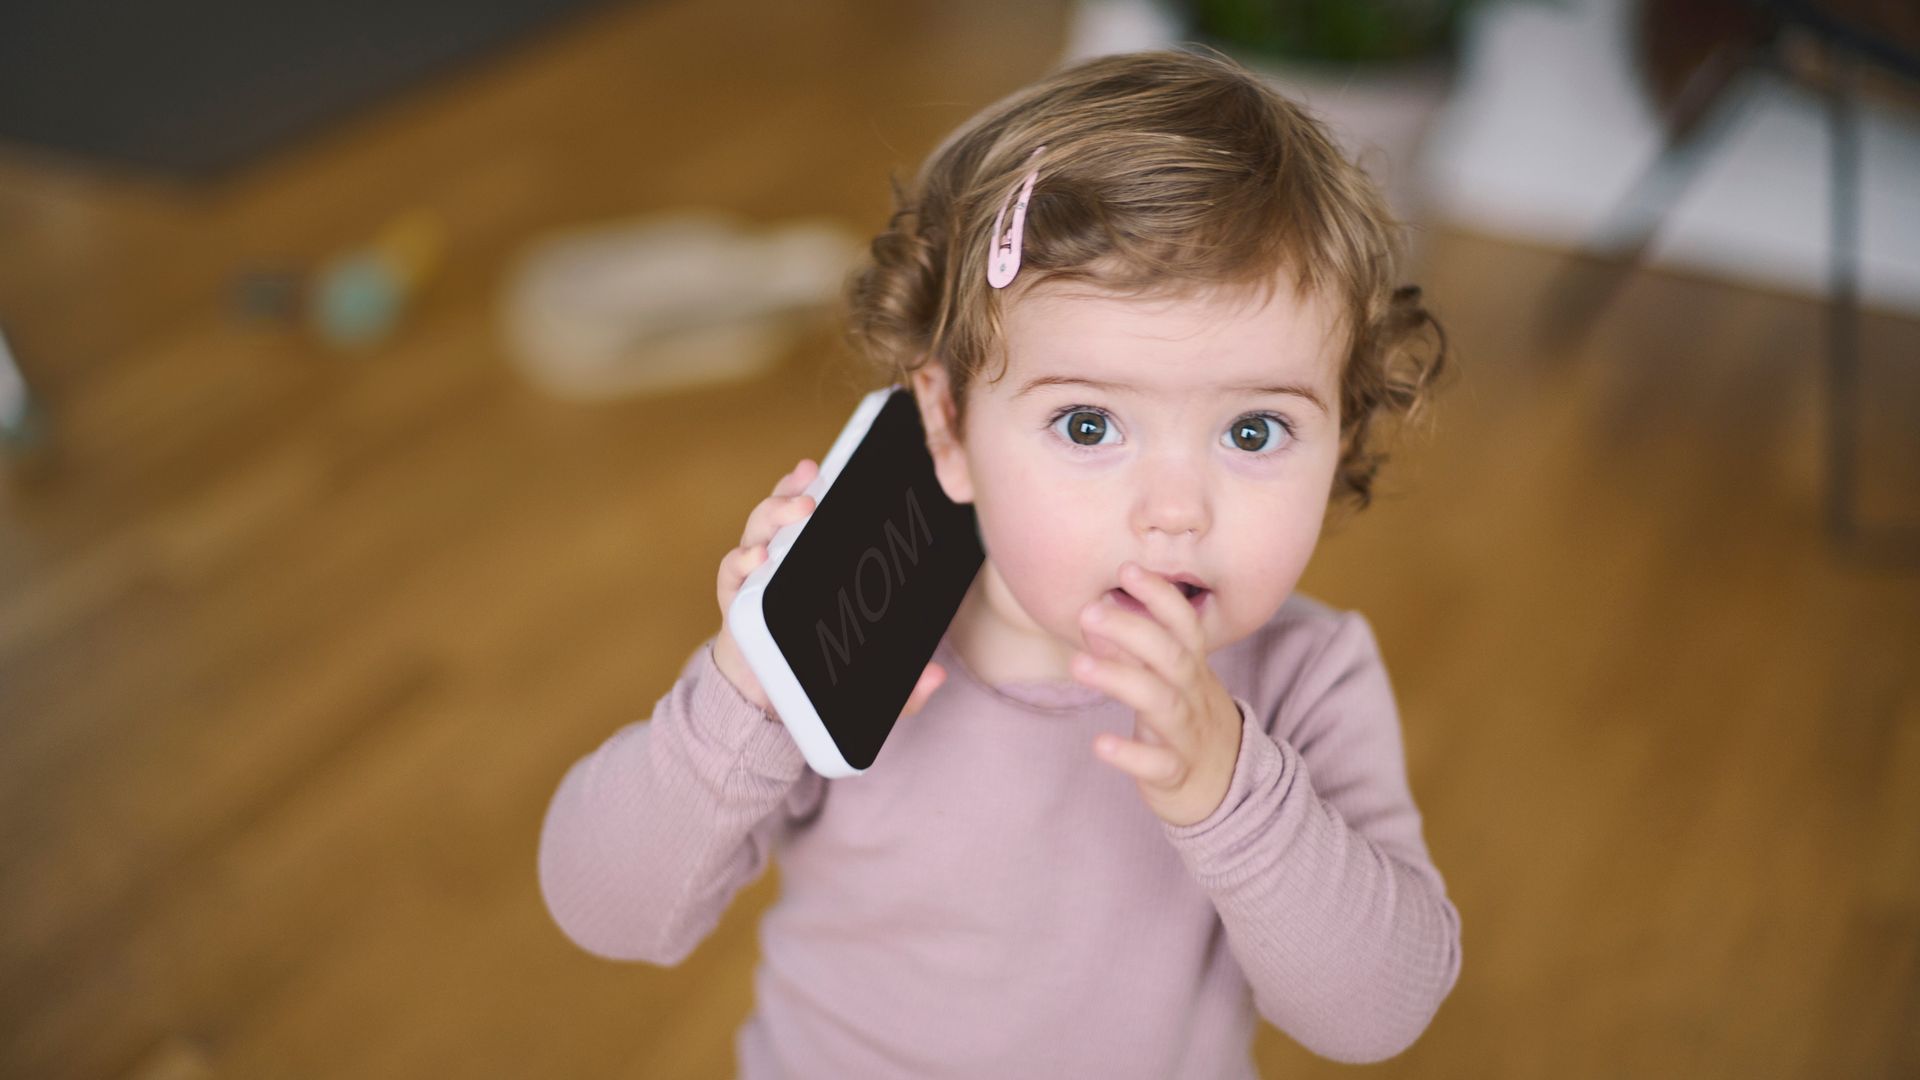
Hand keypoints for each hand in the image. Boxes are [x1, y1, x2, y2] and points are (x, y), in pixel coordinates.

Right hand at [712, 457, 945, 720]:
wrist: (760, 698)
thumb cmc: (813, 669)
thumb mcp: (865, 677)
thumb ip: (901, 683)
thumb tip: (936, 674)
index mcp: (809, 561)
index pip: (812, 514)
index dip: (814, 485)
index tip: (825, 467)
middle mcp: (778, 559)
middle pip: (783, 512)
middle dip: (795, 492)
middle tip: (815, 486)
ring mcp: (753, 577)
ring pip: (757, 532)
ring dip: (774, 514)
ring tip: (798, 508)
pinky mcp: (732, 601)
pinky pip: (730, 573)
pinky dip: (739, 562)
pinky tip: (755, 560)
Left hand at [1072, 562, 1242, 827]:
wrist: (1227, 789)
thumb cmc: (1186, 722)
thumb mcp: (1166, 683)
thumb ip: (1131, 651)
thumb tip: (1093, 616)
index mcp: (1192, 669)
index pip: (1183, 624)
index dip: (1160, 596)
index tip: (1128, 568)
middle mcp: (1194, 696)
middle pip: (1171, 657)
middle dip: (1132, 630)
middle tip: (1088, 611)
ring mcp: (1187, 735)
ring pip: (1162, 704)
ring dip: (1121, 680)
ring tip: (1078, 665)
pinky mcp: (1176, 775)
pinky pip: (1158, 764)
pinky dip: (1131, 754)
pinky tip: (1100, 743)